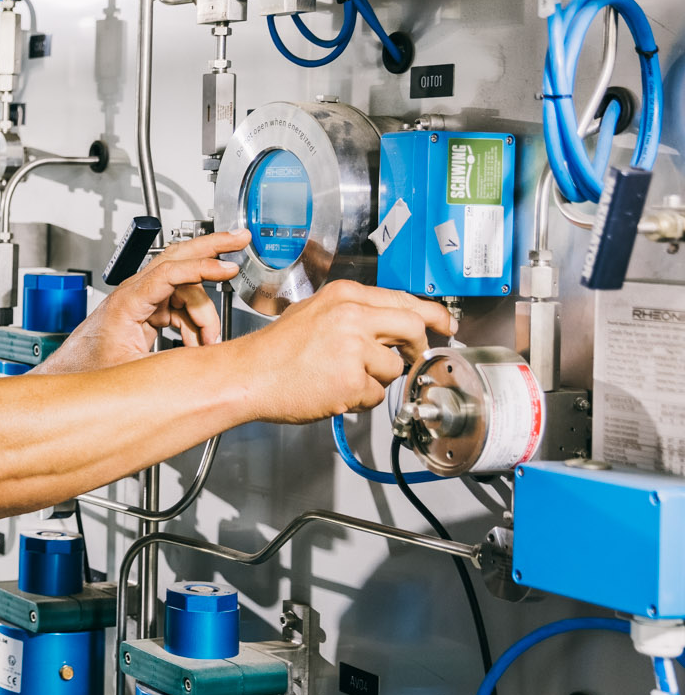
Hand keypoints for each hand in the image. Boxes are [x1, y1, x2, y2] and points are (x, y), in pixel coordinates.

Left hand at [39, 229, 246, 373]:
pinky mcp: (146, 312)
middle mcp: (134, 294)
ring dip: (203, 316)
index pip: (170, 272)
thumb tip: (206, 362)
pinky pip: (180, 310)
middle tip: (239, 238)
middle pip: (178, 260)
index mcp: (127, 301)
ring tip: (207, 343)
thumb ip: (171, 364)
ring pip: (186, 292)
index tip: (229, 267)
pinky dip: (193, 326)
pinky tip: (195, 345)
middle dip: (211, 248)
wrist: (69, 374)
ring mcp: (142, 301)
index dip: (202, 268)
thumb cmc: (87, 369)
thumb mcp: (133, 371)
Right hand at [232, 280, 453, 423]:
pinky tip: (334, 391)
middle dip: (417, 348)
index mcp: (344, 295)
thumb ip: (354, 312)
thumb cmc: (275, 350)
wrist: (248, 375)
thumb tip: (393, 321)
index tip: (446, 325)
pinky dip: (359, 399)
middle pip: (413, 327)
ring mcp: (352, 348)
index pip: (403, 300)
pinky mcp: (351, 380)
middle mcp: (352, 316)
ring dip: (376, 379)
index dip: (432, 315)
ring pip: (394, 367)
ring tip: (342, 377)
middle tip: (411, 358)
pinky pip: (375, 395)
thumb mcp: (314, 312)